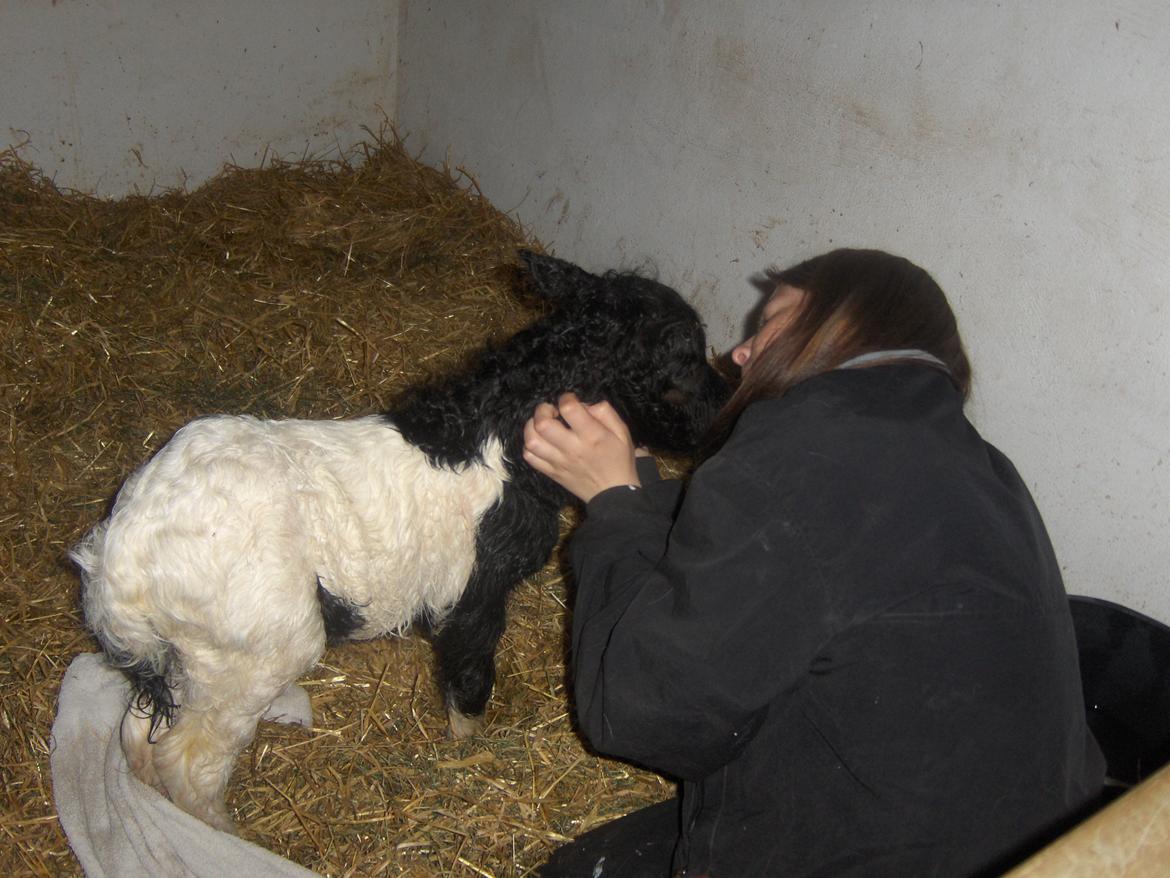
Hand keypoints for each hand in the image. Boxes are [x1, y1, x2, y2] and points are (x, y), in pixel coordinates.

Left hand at [522, 393, 639, 502]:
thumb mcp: (622, 432)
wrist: (615, 494)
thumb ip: (605, 413)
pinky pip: (530, 458)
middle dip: (542, 410)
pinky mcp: (552, 473)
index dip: (566, 398)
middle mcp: (572, 449)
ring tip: (541, 424)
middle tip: (551, 411)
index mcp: (592, 436)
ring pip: (532, 441)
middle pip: (543, 424)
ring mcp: (559, 462)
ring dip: (532, 427)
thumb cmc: (619, 460)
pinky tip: (540, 441)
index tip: (569, 399)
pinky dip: (529, 446)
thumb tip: (585, 404)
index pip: (569, 409)